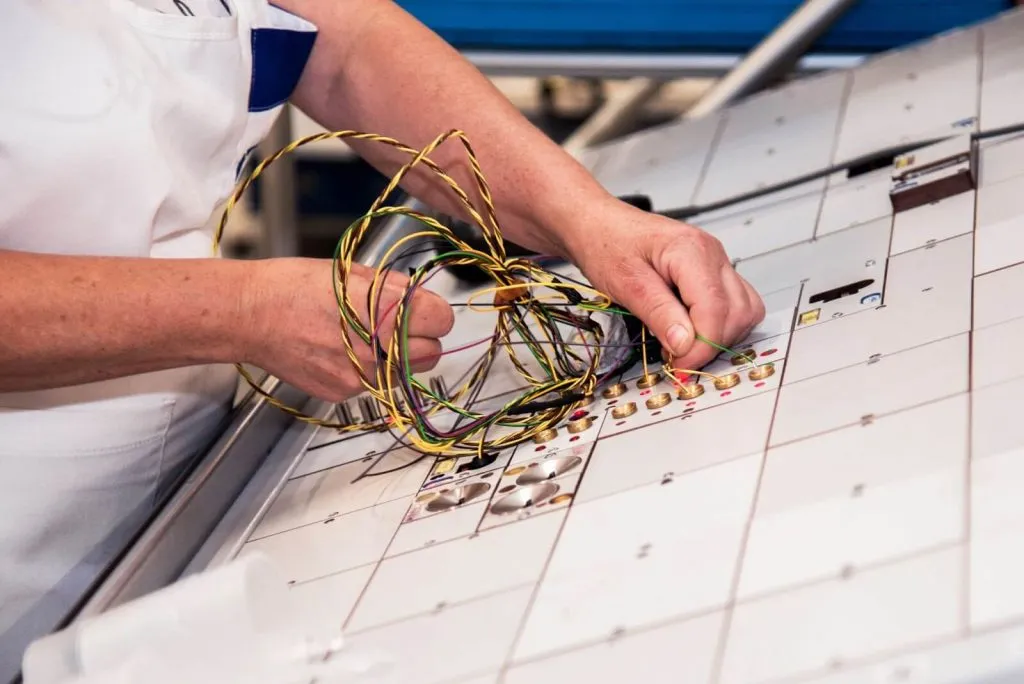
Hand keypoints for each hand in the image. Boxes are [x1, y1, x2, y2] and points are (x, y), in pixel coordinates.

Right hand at [238, 258, 453, 401]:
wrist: (250, 316)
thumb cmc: (293, 286)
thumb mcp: (351, 272)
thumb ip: (393, 287)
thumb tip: (418, 296)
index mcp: (384, 308)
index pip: (442, 320)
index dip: (434, 313)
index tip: (424, 310)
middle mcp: (376, 346)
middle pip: (432, 353)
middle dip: (421, 339)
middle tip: (399, 327)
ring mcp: (360, 375)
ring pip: (405, 375)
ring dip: (398, 359)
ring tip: (367, 339)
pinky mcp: (343, 392)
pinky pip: (373, 386)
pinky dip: (367, 371)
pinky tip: (340, 351)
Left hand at [566, 200, 764, 370]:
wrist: (600, 225)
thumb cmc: (608, 246)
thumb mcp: (625, 283)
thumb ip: (658, 313)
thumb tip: (685, 345)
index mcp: (691, 251)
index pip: (715, 309)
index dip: (702, 345)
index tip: (679, 366)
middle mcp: (712, 253)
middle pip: (738, 312)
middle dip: (711, 343)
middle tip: (677, 358)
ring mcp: (717, 261)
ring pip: (745, 309)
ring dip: (721, 335)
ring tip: (684, 344)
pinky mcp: (713, 271)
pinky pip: (736, 303)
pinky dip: (721, 324)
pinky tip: (692, 330)